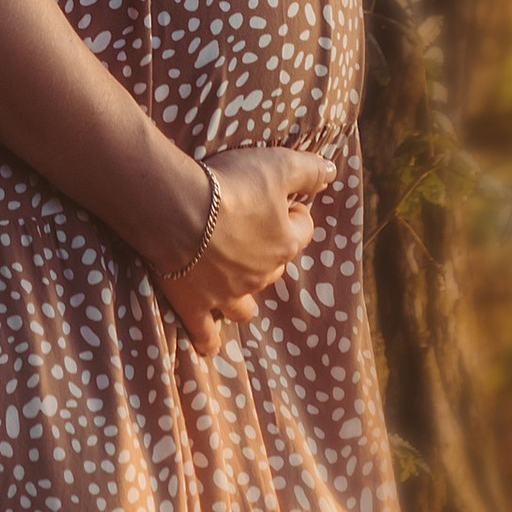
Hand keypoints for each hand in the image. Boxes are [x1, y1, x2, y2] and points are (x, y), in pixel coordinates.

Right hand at [155, 144, 334, 360]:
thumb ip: (308, 170)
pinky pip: (207, 333)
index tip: (283, 201)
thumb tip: (332, 172)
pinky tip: (210, 345)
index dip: (294, 214)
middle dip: (266, 252)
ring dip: (244, 298)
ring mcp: (228, 294)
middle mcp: (261, 274)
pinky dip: (209, 339)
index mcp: (284, 244)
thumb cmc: (231, 186)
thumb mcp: (277, 166)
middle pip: (273, 267)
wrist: (179, 211)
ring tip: (234, 285)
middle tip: (247, 229)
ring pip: (245, 306)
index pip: (302, 230)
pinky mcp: (196, 305)